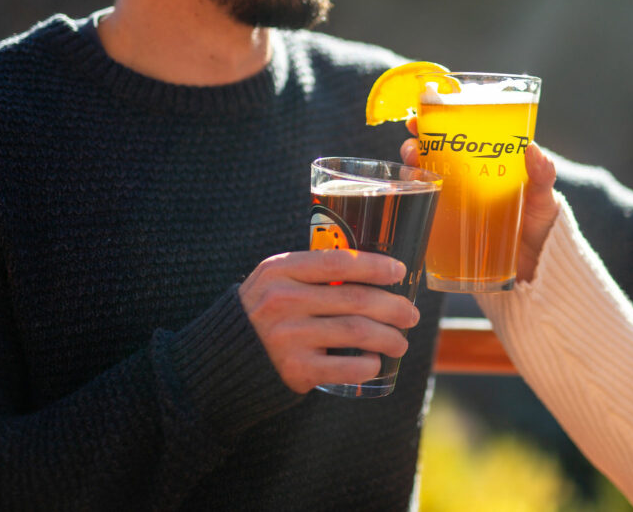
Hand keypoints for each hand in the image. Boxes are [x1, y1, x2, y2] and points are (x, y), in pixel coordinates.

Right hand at [238, 250, 418, 393]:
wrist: (220, 361)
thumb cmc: (262, 315)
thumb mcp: (275, 282)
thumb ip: (311, 272)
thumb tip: (373, 269)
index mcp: (280, 270)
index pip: (338, 262)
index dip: (375, 265)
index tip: (399, 272)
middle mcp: (283, 301)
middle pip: (356, 299)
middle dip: (394, 307)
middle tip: (411, 315)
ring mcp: (288, 336)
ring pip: (358, 332)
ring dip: (389, 337)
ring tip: (401, 342)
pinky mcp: (295, 370)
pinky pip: (346, 367)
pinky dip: (368, 365)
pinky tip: (375, 363)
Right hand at [399, 117, 557, 282]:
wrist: (538, 269)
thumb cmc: (542, 226)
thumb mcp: (544, 197)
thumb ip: (542, 175)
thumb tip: (532, 149)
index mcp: (488, 165)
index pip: (459, 136)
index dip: (437, 122)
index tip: (423, 117)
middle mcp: (467, 181)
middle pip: (433, 155)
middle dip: (415, 146)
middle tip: (413, 147)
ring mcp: (456, 206)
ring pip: (424, 181)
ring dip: (410, 171)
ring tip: (411, 170)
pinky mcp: (449, 231)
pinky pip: (425, 214)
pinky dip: (413, 205)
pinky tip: (409, 199)